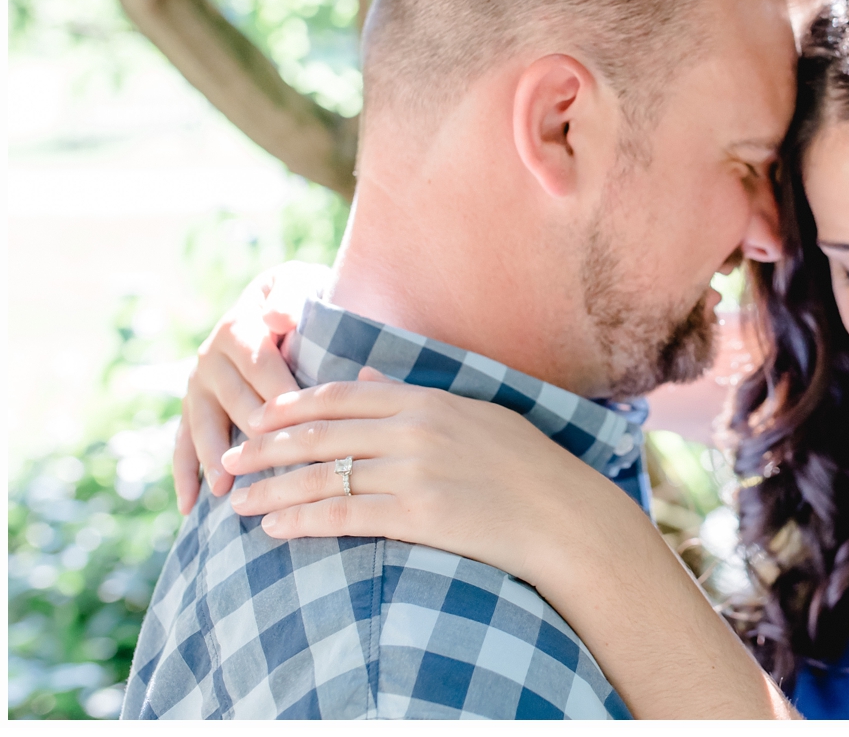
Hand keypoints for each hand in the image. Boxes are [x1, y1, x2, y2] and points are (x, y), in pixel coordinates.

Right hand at [172, 261, 330, 512]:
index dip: (280, 395)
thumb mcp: (297, 285)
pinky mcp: (193, 408)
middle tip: (271, 469)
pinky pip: (182, 443)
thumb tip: (276, 316)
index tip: (299, 427)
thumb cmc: (298, 298)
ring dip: (214, 459)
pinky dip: (185, 474)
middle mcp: (212, 358)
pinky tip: (189, 506)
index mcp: (240, 330)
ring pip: (204, 425)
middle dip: (252, 436)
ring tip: (224, 490)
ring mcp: (198, 386)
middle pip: (234, 401)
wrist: (278, 300)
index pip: (261, 367)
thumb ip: (290, 297)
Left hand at [220, 368, 626, 585]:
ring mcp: (416, 472)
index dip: (292, 406)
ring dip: (273, 489)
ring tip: (237, 502)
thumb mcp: (474, 414)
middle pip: (321, 435)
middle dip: (265, 448)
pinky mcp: (419, 515)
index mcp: (427, 400)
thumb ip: (415, 394)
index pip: (342, 395)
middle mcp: (415, 430)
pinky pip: (346, 516)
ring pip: (324, 476)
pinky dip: (304, 520)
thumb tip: (367, 375)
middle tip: (228, 460)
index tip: (257, 418)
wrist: (564, 515)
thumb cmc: (526, 466)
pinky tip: (276, 528)